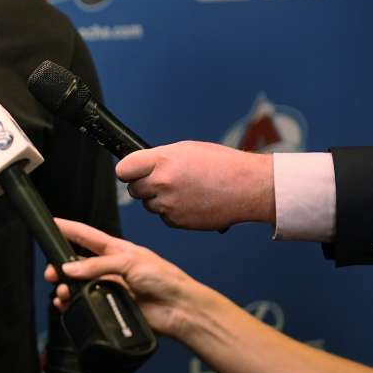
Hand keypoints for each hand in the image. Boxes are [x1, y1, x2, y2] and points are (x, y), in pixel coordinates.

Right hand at [44, 219, 203, 338]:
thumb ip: (97, 265)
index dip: (67, 229)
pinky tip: (67, 306)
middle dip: (60, 266)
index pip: (85, 236)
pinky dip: (72, 305)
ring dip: (65, 288)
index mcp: (115, 250)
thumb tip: (69, 268)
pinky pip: (85, 305)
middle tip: (51, 273)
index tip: (50, 224)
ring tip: (63, 293)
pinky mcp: (110, 306)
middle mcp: (109, 268)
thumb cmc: (164, 279)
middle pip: (76, 263)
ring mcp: (109, 287)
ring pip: (77, 285)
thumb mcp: (130, 262)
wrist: (179, 309)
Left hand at [117, 141, 274, 230]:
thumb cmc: (221, 164)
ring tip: (184, 190)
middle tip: (164, 181)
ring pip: (149, 205)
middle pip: (134, 189)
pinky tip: (192, 202)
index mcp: (162, 161)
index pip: (123, 170)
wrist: (248, 187)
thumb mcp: (186, 150)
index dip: (128, 171)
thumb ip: (160, 158)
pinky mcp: (177, 222)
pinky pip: (164, 217)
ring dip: (159, 200)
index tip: (132, 172)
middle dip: (144, 186)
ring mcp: (169, 205)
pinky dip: (173, 212)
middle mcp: (162, 183)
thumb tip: (142, 167)